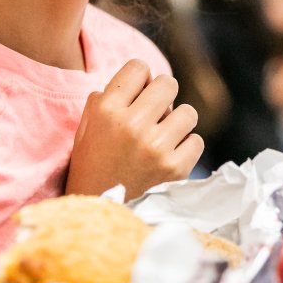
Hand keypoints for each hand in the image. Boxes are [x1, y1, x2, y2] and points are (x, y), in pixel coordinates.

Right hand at [66, 59, 203, 199]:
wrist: (99, 215)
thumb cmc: (92, 167)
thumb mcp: (86, 129)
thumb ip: (106, 98)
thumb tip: (139, 77)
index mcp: (107, 111)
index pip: (138, 67)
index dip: (140, 79)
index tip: (138, 95)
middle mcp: (132, 124)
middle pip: (168, 83)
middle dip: (163, 96)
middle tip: (154, 115)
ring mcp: (156, 147)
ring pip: (188, 112)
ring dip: (178, 123)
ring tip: (163, 138)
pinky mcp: (175, 168)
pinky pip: (196, 141)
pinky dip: (186, 148)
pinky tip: (169, 157)